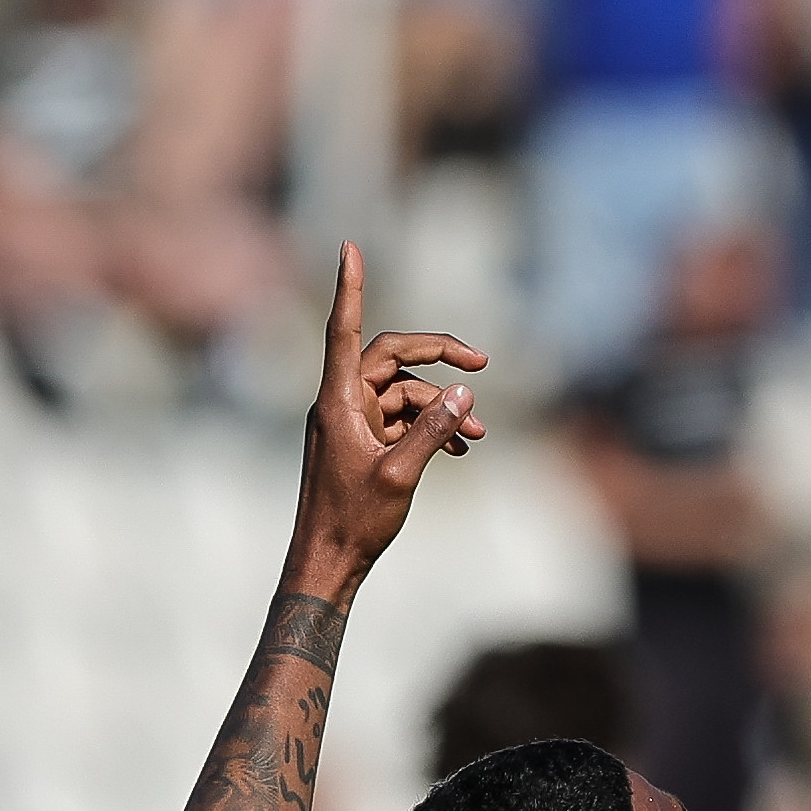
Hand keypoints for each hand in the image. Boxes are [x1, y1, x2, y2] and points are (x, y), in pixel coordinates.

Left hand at [287, 242, 487, 602]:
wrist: (328, 563)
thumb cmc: (353, 522)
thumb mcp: (401, 474)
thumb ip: (434, 430)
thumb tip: (464, 393)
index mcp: (338, 402)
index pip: (346, 329)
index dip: (350, 286)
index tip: (349, 247)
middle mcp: (341, 404)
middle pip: (392, 358)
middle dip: (437, 358)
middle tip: (482, 364)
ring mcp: (351, 423)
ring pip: (402, 394)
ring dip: (441, 407)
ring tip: (478, 434)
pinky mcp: (361, 443)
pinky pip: (399, 420)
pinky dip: (429, 427)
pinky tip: (460, 447)